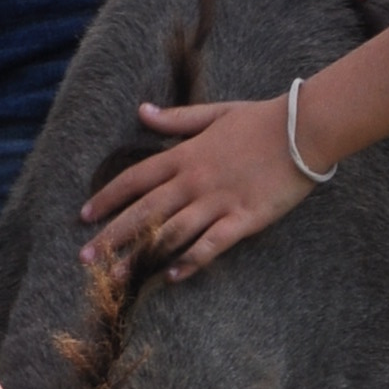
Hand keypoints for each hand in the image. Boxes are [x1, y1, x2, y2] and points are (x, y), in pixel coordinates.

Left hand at [81, 93, 314, 282]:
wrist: (304, 129)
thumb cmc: (260, 120)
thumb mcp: (214, 113)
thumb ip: (176, 119)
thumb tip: (141, 111)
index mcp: (185, 155)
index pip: (135, 179)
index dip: (107, 198)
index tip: (85, 216)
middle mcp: (195, 181)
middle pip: (144, 211)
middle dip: (111, 236)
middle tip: (85, 258)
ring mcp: (218, 201)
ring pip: (171, 232)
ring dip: (141, 255)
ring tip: (116, 277)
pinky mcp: (244, 219)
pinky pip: (211, 245)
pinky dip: (190, 261)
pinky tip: (172, 276)